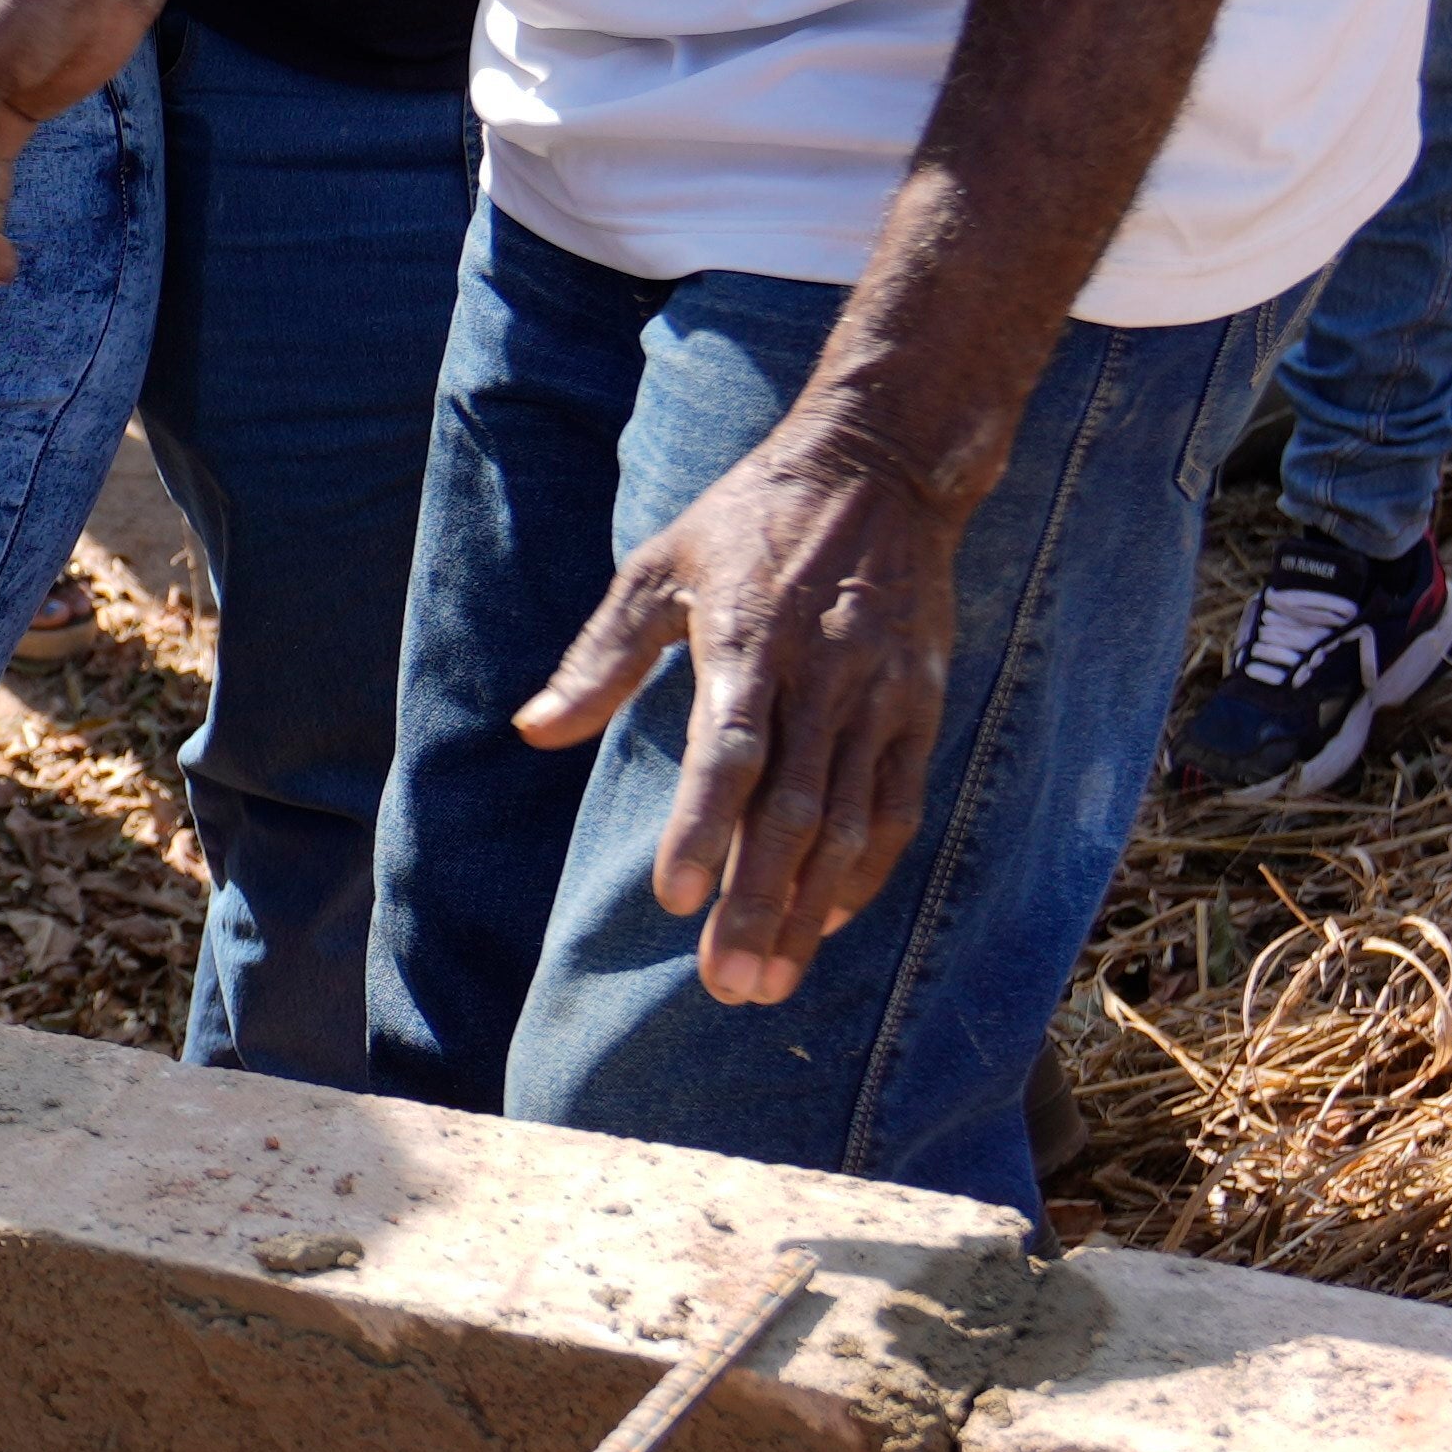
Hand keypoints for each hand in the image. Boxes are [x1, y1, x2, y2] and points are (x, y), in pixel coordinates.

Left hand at [519, 415, 970, 1005]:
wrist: (881, 467)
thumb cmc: (749, 519)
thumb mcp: (659, 567)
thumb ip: (600, 659)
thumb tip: (532, 732)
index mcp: (751, 643)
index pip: (729, 753)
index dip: (704, 829)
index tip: (676, 900)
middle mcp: (822, 679)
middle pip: (792, 812)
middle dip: (759, 904)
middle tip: (727, 984)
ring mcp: (879, 698)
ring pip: (848, 826)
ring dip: (810, 910)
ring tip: (771, 979)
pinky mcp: (919, 708)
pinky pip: (897, 806)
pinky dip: (866, 871)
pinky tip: (829, 921)